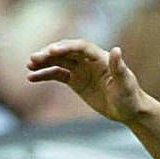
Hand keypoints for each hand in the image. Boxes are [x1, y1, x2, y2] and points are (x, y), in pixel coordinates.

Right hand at [27, 40, 151, 124]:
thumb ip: (119, 68)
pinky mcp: (76, 81)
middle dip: (49, 54)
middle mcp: (88, 61)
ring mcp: (81, 70)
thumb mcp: (126, 84)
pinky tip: (31, 78)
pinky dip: (44, 75)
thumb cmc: (130, 98)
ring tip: (29, 66)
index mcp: (100, 58)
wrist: (128, 111)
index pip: (80, 47)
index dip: (66, 47)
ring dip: (43, 62)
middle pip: (66, 52)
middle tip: (34, 58)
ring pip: (58, 62)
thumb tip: (116, 50)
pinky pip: (57, 75)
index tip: (52, 51)